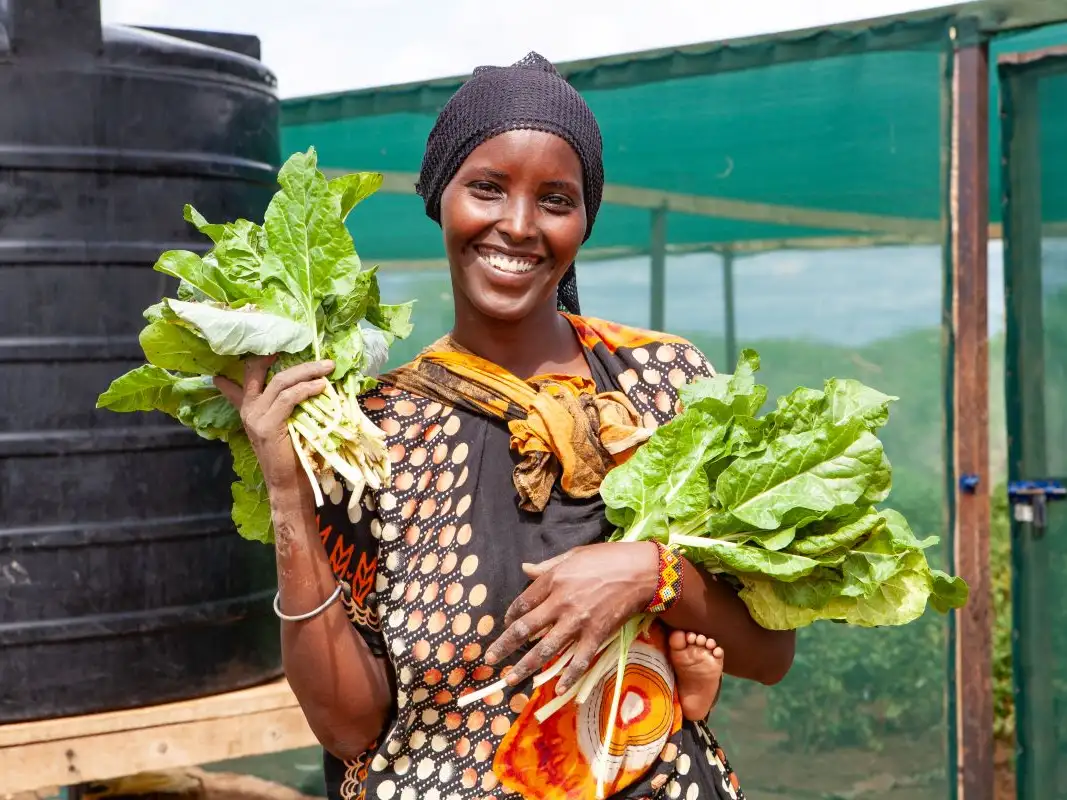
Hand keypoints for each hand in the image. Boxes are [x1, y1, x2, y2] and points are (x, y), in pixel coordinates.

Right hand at [214, 356, 333, 490]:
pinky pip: (288, 398)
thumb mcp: (289, 424)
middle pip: (261, 370)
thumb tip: (315, 384)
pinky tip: (321, 386)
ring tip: (328, 368)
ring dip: (308, 371)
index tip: (270, 347)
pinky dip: (306, 389)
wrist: (289, 484)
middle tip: (315, 355)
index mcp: (249, 408)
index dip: (255, 360)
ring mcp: (255, 417)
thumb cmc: (294, 455)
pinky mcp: (267, 425)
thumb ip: (290, 405)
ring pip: (280, 381)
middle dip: (290, 359)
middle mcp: (248, 409)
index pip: (245, 377)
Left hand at [485, 541, 658, 693]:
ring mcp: (578, 621)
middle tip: (489, 659)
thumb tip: (524, 569)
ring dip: (525, 667)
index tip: (505, 625)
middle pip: (524, 629)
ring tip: (509, 679)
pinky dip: (568, 676)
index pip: (522, 603)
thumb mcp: (573, 555)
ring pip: (545, 649)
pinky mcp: (596, 634)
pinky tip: (557, 690)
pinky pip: (578, 660)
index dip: (510, 616)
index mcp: (553, 580)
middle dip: (504, 646)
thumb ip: (547, 566)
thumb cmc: (608, 557)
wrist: (642, 571)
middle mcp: (560, 603)